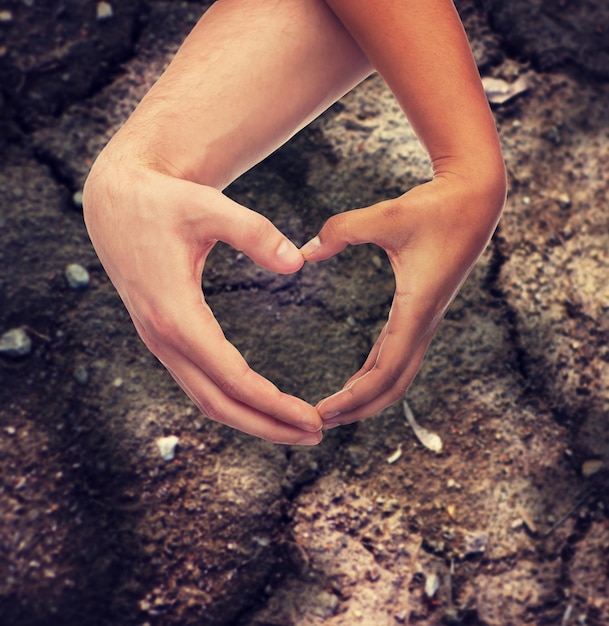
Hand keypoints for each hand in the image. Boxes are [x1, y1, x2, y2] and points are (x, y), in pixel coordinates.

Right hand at [83, 153, 322, 444]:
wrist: (114, 202)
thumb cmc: (162, 201)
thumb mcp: (207, 206)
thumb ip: (254, 232)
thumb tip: (297, 263)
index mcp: (175, 314)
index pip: (232, 377)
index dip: (274, 403)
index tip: (313, 419)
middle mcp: (164, 338)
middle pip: (220, 403)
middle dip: (268, 425)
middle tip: (316, 435)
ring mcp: (160, 341)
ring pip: (207, 399)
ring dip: (252, 419)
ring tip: (295, 427)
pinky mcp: (164, 336)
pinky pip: (200, 382)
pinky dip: (233, 400)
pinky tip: (260, 401)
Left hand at [301, 174, 504, 426]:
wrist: (475, 200)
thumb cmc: (436, 207)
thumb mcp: (386, 215)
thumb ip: (342, 230)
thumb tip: (304, 252)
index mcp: (416, 310)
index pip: (384, 372)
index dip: (353, 398)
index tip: (321, 413)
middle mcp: (424, 323)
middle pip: (392, 386)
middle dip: (358, 409)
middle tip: (318, 423)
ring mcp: (424, 320)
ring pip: (397, 375)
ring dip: (367, 396)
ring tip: (333, 410)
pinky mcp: (421, 312)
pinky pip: (397, 354)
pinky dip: (375, 374)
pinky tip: (355, 380)